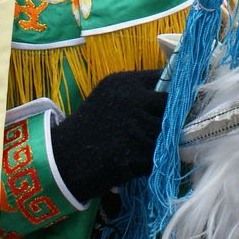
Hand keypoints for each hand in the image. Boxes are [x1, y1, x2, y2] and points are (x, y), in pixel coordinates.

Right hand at [47, 69, 167, 202]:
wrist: (63, 160)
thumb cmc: (88, 127)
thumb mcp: (107, 97)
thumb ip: (136, 92)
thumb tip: (173, 93)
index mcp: (124, 83)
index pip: (163, 77)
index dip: (172, 89)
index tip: (176, 98)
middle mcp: (132, 100)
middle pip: (171, 104)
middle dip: (171, 115)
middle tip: (163, 126)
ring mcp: (137, 127)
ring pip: (168, 133)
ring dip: (160, 142)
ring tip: (140, 147)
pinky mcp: (139, 154)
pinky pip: (160, 156)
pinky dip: (151, 162)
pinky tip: (134, 162)